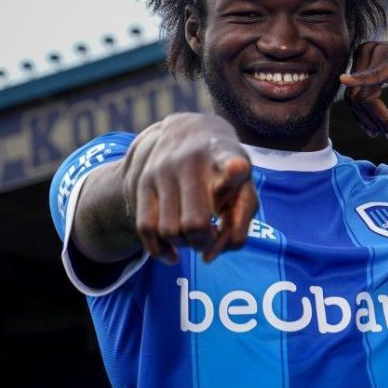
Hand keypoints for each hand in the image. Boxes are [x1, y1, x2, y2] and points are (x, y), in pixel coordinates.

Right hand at [121, 113, 257, 264]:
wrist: (188, 131)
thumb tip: (208, 256)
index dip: (233, 169)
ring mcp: (164, 170)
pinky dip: (160, 250)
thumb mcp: (243, 189)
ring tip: (193, 233)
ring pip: (168, 231)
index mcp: (226, 157)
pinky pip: (145, 228)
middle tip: (211, 234)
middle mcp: (192, 161)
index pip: (229, 162)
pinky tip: (174, 254)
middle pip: (195, 222)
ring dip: (183, 244)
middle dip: (204, 241)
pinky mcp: (143, 182)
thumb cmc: (224, 171)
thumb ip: (239, 226)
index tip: (237, 168)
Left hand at [339, 39, 387, 139]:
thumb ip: (371, 87)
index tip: (374, 133)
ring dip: (379, 119)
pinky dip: (364, 88)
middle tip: (385, 136)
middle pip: (355, 96)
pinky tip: (351, 90)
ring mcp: (379, 54)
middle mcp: (366, 50)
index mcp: (363, 53)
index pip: (352, 92)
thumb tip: (358, 113)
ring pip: (364, 97)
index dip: (361, 117)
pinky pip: (373, 80)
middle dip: (369, 120)